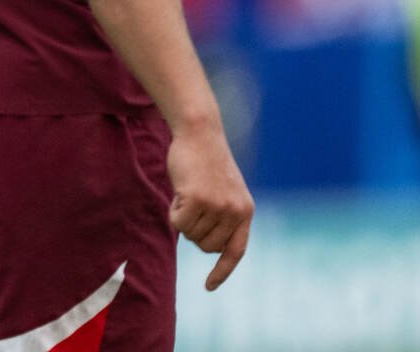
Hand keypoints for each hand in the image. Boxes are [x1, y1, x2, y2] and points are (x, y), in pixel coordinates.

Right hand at [167, 121, 253, 291]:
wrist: (200, 132)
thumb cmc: (207, 160)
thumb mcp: (224, 190)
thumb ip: (223, 216)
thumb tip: (209, 247)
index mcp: (245, 211)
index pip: (235, 251)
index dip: (222, 270)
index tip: (209, 286)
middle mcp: (235, 212)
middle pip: (206, 246)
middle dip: (194, 230)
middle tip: (192, 203)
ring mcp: (218, 207)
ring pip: (190, 235)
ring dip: (183, 218)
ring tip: (188, 191)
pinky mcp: (198, 200)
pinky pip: (178, 223)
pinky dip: (173, 211)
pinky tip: (179, 190)